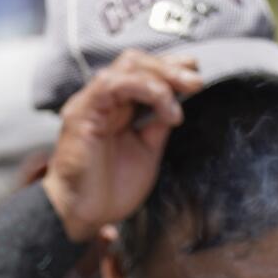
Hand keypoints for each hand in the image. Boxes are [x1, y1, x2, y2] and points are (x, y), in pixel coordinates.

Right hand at [42, 51, 202, 242]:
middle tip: (196, 81)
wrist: (82, 216)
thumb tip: (178, 101)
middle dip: (170, 67)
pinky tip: (166, 108)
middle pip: (136, 61)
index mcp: (116, 108)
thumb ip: (158, 125)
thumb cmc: (109, 191)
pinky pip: (113, 84)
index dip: (170, 68)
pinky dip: (145, 88)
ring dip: (162, 75)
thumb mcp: (146, 151)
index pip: (142, 72)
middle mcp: (102, 100)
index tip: (196, 77)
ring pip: (127, 66)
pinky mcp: (83, 112)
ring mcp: (91, 103)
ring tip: (186, 90)